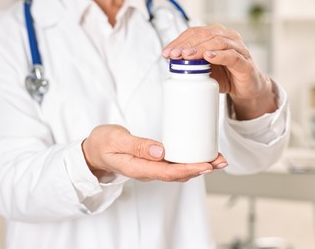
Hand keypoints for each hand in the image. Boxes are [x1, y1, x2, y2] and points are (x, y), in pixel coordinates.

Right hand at [82, 125, 227, 181]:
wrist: (94, 150)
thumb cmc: (103, 143)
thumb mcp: (116, 140)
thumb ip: (136, 146)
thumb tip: (160, 151)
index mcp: (138, 168)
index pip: (168, 172)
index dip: (189, 169)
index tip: (206, 165)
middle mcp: (147, 171)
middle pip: (178, 174)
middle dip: (201, 168)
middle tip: (220, 161)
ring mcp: (151, 168)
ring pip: (178, 170)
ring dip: (198, 166)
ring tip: (216, 160)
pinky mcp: (153, 162)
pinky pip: (173, 165)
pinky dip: (189, 161)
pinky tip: (198, 156)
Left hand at [162, 24, 276, 119]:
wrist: (247, 88)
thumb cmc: (226, 76)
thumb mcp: (204, 69)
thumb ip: (190, 63)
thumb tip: (171, 60)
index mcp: (216, 35)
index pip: (195, 33)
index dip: (179, 41)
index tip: (166, 52)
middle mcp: (228, 37)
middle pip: (205, 34)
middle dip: (186, 44)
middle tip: (174, 54)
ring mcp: (238, 49)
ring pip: (217, 42)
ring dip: (200, 48)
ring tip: (187, 55)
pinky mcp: (245, 63)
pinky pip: (232, 56)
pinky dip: (219, 55)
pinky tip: (208, 57)